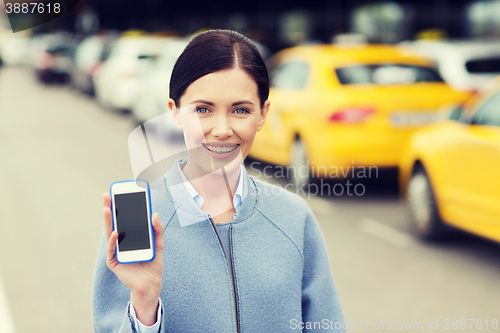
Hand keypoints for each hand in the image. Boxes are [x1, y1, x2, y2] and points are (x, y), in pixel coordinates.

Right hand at [103, 193, 163, 325]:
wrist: (152, 283)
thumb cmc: (153, 263)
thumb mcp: (158, 243)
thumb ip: (157, 229)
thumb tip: (154, 214)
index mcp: (129, 236)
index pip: (123, 219)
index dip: (120, 207)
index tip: (119, 193)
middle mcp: (120, 242)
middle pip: (113, 223)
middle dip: (110, 209)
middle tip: (107, 195)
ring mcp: (116, 251)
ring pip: (109, 233)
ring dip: (108, 221)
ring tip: (107, 209)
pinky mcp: (114, 262)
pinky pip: (112, 250)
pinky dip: (113, 241)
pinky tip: (115, 232)